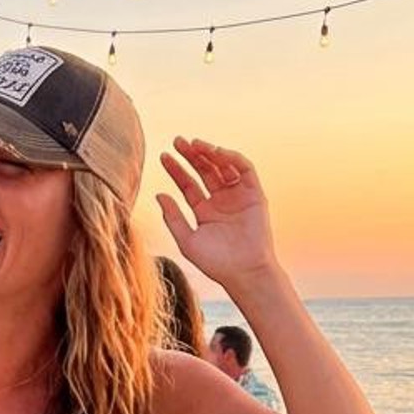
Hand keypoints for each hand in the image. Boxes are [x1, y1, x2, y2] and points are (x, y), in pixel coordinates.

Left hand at [156, 139, 275, 287]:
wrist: (244, 271)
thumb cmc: (216, 262)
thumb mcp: (187, 240)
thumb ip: (173, 217)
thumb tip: (158, 195)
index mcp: (204, 212)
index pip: (188, 184)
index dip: (176, 169)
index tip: (163, 156)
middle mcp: (221, 201)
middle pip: (204, 171)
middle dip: (191, 155)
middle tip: (177, 141)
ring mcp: (238, 196)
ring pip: (223, 167)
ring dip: (210, 153)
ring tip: (195, 144)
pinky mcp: (255, 194)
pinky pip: (245, 169)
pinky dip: (232, 158)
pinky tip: (216, 153)